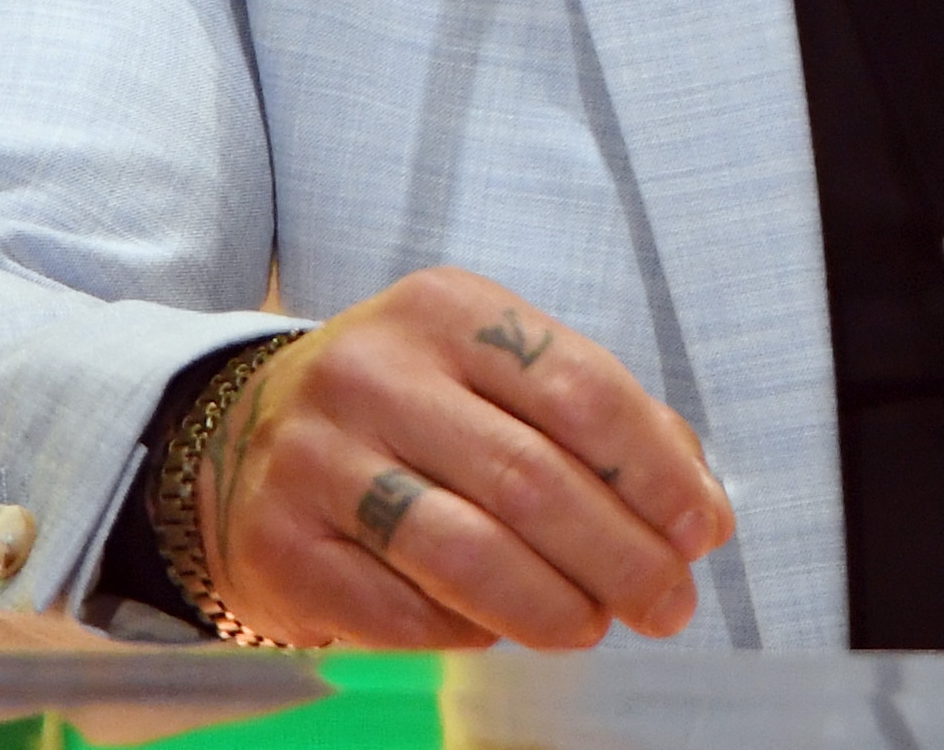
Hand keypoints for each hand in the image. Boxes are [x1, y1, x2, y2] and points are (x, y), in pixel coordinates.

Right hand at [187, 267, 732, 648]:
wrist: (243, 437)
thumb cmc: (411, 407)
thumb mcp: (496, 373)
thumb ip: (601, 421)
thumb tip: (699, 506)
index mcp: (447, 310)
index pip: (580, 387)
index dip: (654, 470)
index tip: (700, 530)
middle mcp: (374, 373)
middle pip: (530, 477)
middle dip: (620, 555)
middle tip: (668, 603)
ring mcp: (317, 459)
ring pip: (466, 552)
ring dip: (554, 606)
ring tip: (595, 626)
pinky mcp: (281, 544)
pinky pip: (403, 611)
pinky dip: (471, 632)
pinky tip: (503, 629)